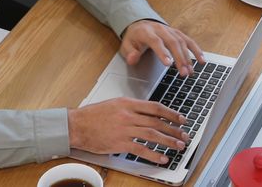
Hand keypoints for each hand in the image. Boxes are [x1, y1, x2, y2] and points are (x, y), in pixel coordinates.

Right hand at [68, 97, 188, 164]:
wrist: (77, 125)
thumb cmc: (93, 115)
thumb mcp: (115, 104)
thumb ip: (132, 108)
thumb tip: (150, 113)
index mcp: (128, 103)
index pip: (156, 107)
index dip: (171, 114)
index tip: (181, 118)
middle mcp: (128, 115)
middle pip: (157, 122)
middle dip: (174, 129)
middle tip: (184, 135)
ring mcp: (124, 129)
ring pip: (152, 135)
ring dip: (168, 141)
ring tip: (178, 146)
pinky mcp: (120, 143)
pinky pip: (141, 149)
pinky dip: (154, 154)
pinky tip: (162, 158)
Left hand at [120, 20, 204, 76]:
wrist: (140, 24)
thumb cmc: (134, 38)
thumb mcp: (126, 46)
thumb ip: (129, 53)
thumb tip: (133, 58)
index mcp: (146, 32)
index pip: (156, 41)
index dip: (163, 52)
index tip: (169, 64)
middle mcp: (160, 29)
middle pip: (172, 42)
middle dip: (180, 58)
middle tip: (184, 73)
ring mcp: (170, 30)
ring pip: (182, 42)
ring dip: (188, 57)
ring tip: (191, 72)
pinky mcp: (177, 33)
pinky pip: (188, 40)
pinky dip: (196, 50)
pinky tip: (202, 60)